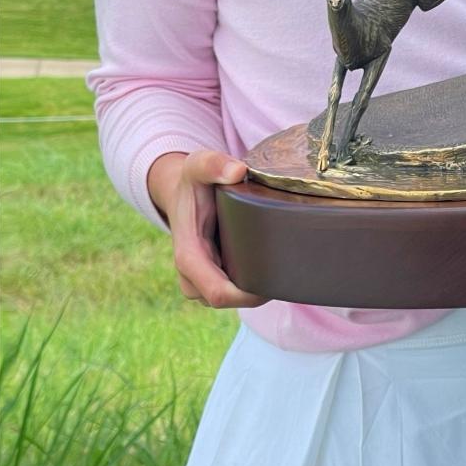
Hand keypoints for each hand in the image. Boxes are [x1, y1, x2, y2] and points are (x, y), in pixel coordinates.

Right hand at [147, 149, 266, 308]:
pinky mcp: (211, 282)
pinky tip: (268, 266)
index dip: (247, 295)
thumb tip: (238, 172)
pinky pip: (234, 294)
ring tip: (277, 264)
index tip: (274, 279)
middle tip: (285, 268)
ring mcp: (200, 283)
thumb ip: (213, 164)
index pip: (218, 293)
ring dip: (255, 288)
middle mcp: (191, 277)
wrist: (181, 194)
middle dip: (257, 292)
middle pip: (230, 301)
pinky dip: (251, 285)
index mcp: (188, 256)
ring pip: (233, 300)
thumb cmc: (192, 181)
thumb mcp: (197, 164)